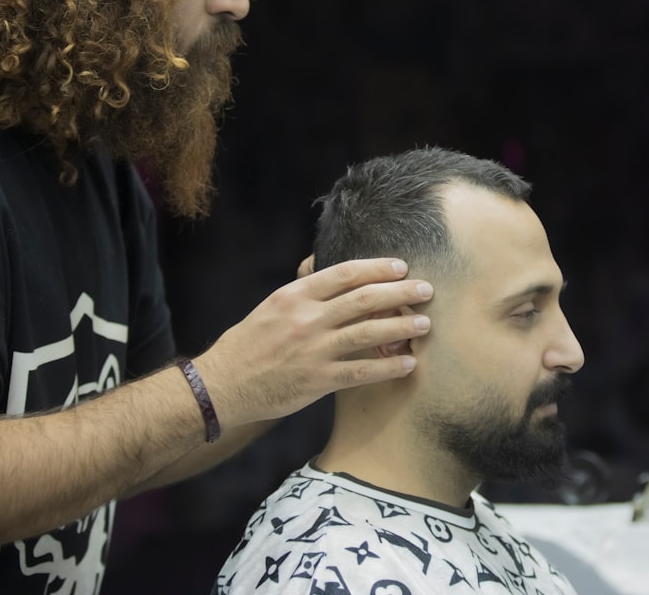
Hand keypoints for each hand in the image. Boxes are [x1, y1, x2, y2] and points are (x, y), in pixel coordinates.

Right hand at [193, 258, 431, 426]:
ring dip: (402, 327)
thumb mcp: (272, 305)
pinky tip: (408, 364)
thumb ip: (302, 288)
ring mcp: (313, 350)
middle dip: (400, 293)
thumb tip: (321, 262)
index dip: (377, 268)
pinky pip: (362, 372)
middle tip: (426, 290)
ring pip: (368, 332)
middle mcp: (306, 319)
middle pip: (364, 299)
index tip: (402, 267)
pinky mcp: (317, 381)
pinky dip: (388, 368)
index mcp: (295, 296)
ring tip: (425, 324)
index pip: (344, 273)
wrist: (222, 386)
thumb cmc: (248, 344)